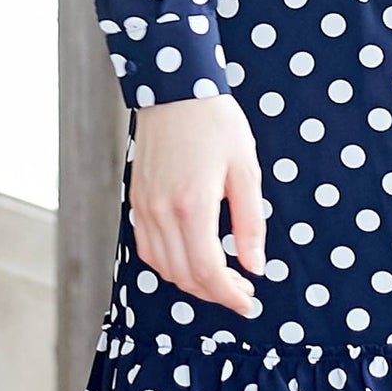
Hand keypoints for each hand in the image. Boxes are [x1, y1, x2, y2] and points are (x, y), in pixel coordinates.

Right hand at [130, 94, 267, 317]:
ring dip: (191, 281)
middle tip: (241, 290)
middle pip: (184, 276)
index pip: (208, 270)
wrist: (174, 88)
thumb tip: (256, 266)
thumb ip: (250, 222)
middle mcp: (161, 212)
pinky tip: (190, 257)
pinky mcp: (135, 200)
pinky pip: (147, 249)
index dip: (229, 295)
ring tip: (220, 277)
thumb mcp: (245, 169)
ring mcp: (143, 207)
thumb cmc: (215, 123)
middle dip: (214, 292)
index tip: (249, 302)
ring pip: (162, 267)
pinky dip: (169, 264)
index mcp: (192, 205)